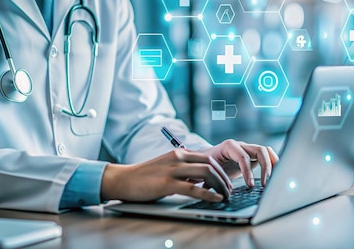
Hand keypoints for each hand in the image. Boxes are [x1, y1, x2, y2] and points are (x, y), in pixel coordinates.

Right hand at [100, 149, 231, 202]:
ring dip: (220, 186)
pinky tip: (216, 199)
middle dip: (224, 178)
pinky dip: (208, 194)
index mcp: (179, 153)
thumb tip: (200, 180)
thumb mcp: (167, 168)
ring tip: (225, 196)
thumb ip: (183, 170)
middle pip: (211, 164)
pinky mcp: (167, 183)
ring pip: (206, 173)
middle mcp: (178, 158)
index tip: (226, 182)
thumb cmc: (144, 176)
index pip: (208, 158)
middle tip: (229, 191)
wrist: (123, 179)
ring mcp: (173, 170)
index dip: (221, 170)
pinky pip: (193, 188)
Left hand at [200, 139, 278, 186]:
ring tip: (274, 179)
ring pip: (266, 151)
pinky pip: (266, 155)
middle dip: (265, 167)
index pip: (243, 157)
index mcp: (228, 146)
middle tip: (264, 184)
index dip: (248, 171)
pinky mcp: (253, 155)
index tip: (250, 186)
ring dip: (272, 163)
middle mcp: (240, 145)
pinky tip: (274, 175)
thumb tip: (218, 194)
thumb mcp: (206, 171)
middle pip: (259, 150)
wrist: (205, 157)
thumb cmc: (205, 165)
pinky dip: (273, 163)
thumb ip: (211, 180)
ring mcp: (248, 149)